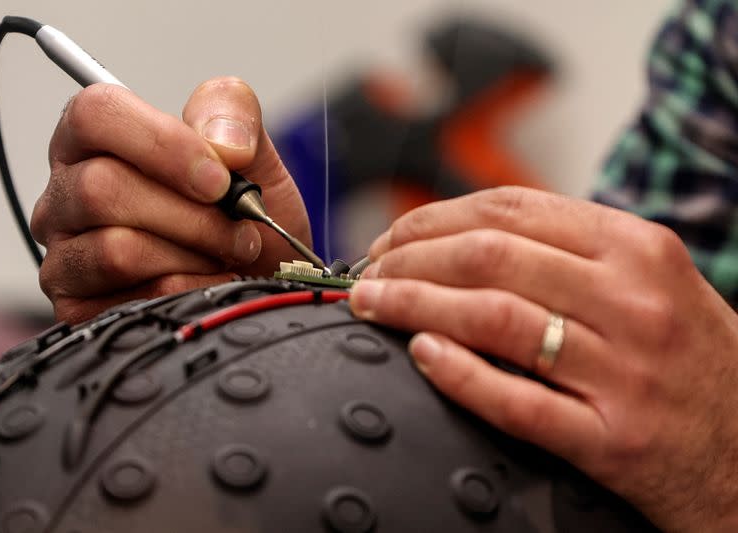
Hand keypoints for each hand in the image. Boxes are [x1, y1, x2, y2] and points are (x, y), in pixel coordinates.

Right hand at [31, 78, 310, 322]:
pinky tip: (209, 283)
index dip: (161, 144)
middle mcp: (66, 194)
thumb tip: (224, 145)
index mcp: (94, 139)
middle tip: (239, 229)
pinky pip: (136, 300)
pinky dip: (190, 291)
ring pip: (116, 250)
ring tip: (228, 255)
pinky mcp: (78, 309)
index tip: (218, 179)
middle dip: (191, 215)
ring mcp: (66, 255)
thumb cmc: (243, 212)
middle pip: (101, 188)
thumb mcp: (250, 149)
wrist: (260, 277)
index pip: (94, 114)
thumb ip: (232, 112)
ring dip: (193, 254)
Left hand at [349, 186, 737, 531]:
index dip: (432, 219)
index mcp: (637, 248)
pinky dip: (460, 374)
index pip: (509, 208)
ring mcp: (624, 372)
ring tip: (370, 306)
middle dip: (408, 260)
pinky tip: (419, 354)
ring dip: (413, 306)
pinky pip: (518, 400)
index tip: (391, 238)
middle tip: (367, 275)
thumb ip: (571, 252)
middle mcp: (633, 301)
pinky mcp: (614, 440)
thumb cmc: (692, 358)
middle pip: (488, 256)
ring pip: (493, 319)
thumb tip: (466, 236)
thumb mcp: (651, 281)